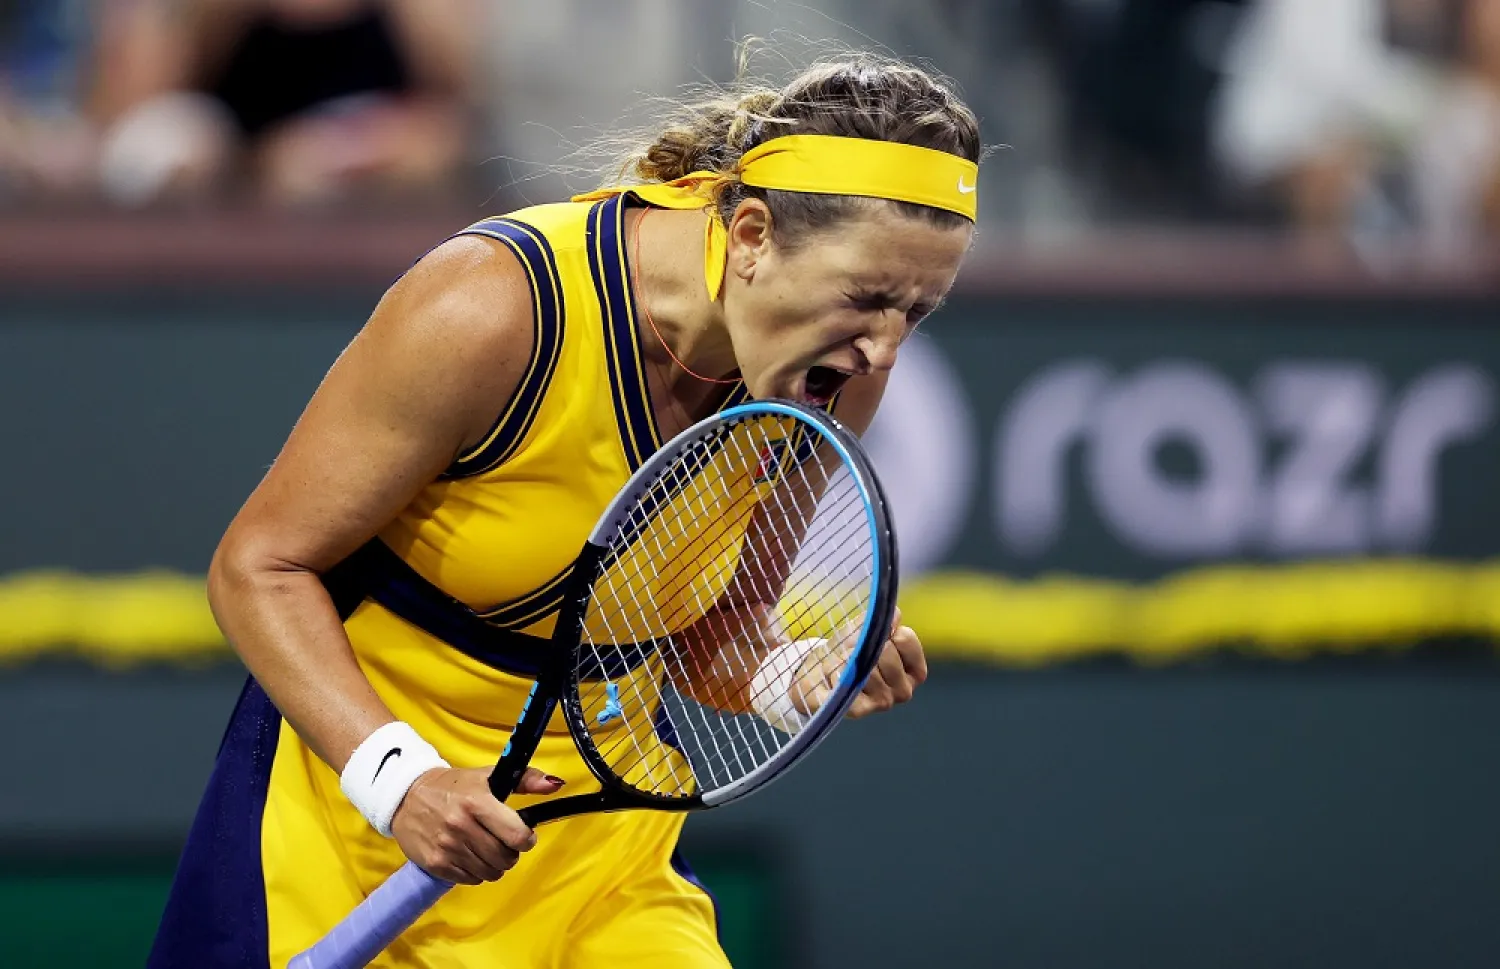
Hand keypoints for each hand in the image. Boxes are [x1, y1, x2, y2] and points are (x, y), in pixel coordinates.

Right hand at [390, 766, 563, 884]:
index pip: (517, 836)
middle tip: (503, 843)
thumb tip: (555, 785)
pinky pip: (470, 879)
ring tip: (487, 849)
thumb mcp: (489, 776)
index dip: (526, 840)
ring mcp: (447, 846)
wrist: (406, 795)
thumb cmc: (454, 786)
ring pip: (490, 872)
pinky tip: (470, 856)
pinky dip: (476, 872)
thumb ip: (525, 779)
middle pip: (505, 858)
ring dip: (495, 865)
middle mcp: (461, 825)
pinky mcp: (435, 863)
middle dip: (510, 854)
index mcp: (477, 801)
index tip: (522, 836)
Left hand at [791, 607, 927, 720]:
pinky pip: (848, 679)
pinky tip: (834, 676)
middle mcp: (904, 690)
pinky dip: (836, 671)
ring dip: (847, 658)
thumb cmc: (846, 652)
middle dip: (865, 645)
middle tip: (852, 651)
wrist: (817, 676)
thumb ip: (880, 621)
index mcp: (913, 671)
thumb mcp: (861, 631)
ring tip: (842, 664)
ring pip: (868, 666)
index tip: (874, 636)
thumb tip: (895, 616)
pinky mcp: (860, 710)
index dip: (885, 631)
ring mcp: (883, 702)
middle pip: (886, 651)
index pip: (904, 638)